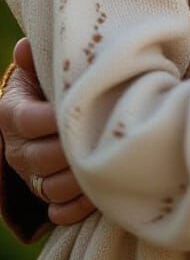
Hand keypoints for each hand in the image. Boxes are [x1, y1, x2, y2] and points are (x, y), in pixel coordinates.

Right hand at [0, 38, 93, 225]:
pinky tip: (101, 193)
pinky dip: (78, 207)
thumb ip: (34, 58)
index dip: (53, 117)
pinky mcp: (46, 197)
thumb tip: (25, 47)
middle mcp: (18, 150)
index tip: (81, 107)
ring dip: (81, 180)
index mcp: (12, 115)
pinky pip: (59, 211)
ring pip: (52, 188)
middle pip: (41, 157)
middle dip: (73, 150)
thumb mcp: (37, 68)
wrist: (39, 116)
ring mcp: (31, 177)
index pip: (28, 120)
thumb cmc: (46, 85)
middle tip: (104, 138)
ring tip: (108, 163)